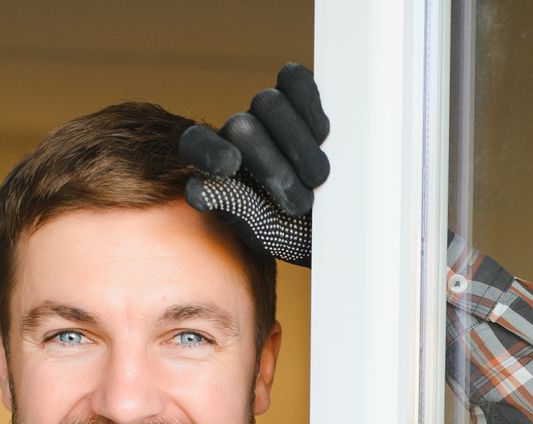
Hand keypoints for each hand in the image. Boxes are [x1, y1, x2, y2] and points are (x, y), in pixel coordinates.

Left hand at [181, 62, 328, 266]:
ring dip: (299, 147)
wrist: (336, 223)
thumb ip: (233, 208)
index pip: (197, 144)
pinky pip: (296, 82)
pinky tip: (323, 135)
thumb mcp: (265, 231)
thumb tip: (196, 189)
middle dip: (274, 169)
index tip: (230, 165)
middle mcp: (239, 134)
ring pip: (270, 103)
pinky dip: (308, 105)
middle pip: (242, 128)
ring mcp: (269, 113)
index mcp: (219, 165)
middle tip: (299, 206)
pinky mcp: (299, 98)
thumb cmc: (294, 231)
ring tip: (316, 181)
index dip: (210, 151)